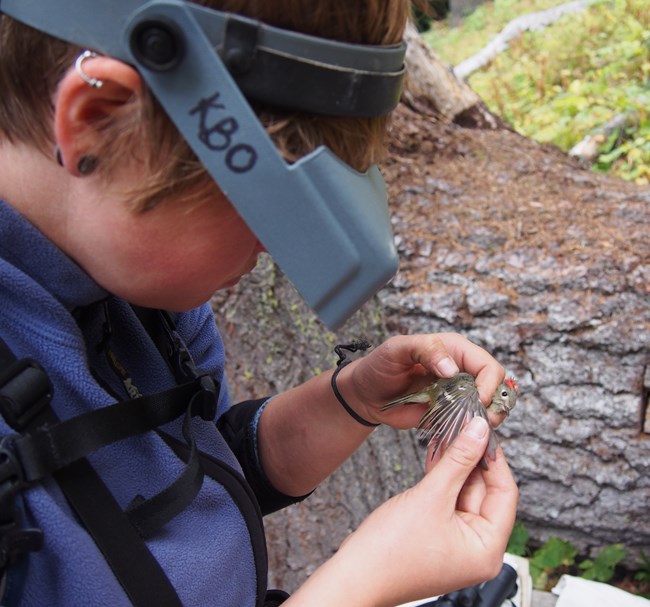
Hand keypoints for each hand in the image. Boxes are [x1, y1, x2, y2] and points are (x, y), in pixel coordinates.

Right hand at [287, 416, 518, 606]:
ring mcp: (457, 543)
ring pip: (463, 493)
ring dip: (455, 464)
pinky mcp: (438, 535)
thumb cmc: (391, 550)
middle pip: (484, 492)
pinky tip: (436, 453)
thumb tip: (480, 431)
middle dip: (471, 457)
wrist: (354, 575)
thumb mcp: (431, 496)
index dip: (494, 458)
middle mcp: (477, 549)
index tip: (483, 429)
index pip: (505, 493)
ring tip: (449, 433)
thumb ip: (458, 460)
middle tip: (463, 425)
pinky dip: (442, 478)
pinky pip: (447, 500)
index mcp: (487, 549)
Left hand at [337, 333, 505, 427]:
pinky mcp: (450, 414)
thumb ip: (425, 350)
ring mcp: (457, 394)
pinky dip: (472, 432)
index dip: (489, 384)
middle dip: (494, 405)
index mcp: (454, 350)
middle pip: (496, 388)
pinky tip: (464, 438)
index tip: (479, 400)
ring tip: (472, 429)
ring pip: (488, 408)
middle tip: (481, 421)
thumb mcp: (397, 349)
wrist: (366, 394)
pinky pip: (470, 424)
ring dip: (486, 421)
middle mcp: (461, 371)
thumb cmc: (379, 366)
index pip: (488, 366)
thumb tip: (452, 368)